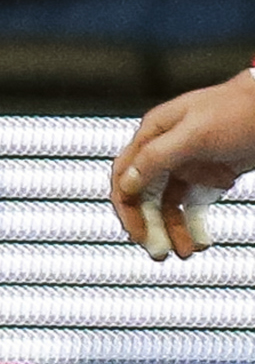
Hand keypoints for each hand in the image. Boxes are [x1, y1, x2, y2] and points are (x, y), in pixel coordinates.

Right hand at [112, 74, 254, 259]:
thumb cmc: (239, 111)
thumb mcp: (194, 134)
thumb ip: (155, 156)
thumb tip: (125, 182)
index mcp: (153, 135)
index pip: (124, 177)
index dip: (126, 208)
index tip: (137, 235)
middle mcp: (164, 151)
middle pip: (146, 197)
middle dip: (152, 227)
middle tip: (161, 253)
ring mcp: (186, 164)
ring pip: (169, 205)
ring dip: (174, 231)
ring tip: (187, 251)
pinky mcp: (207, 175)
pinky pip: (191, 205)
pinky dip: (194, 224)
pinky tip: (201, 239)